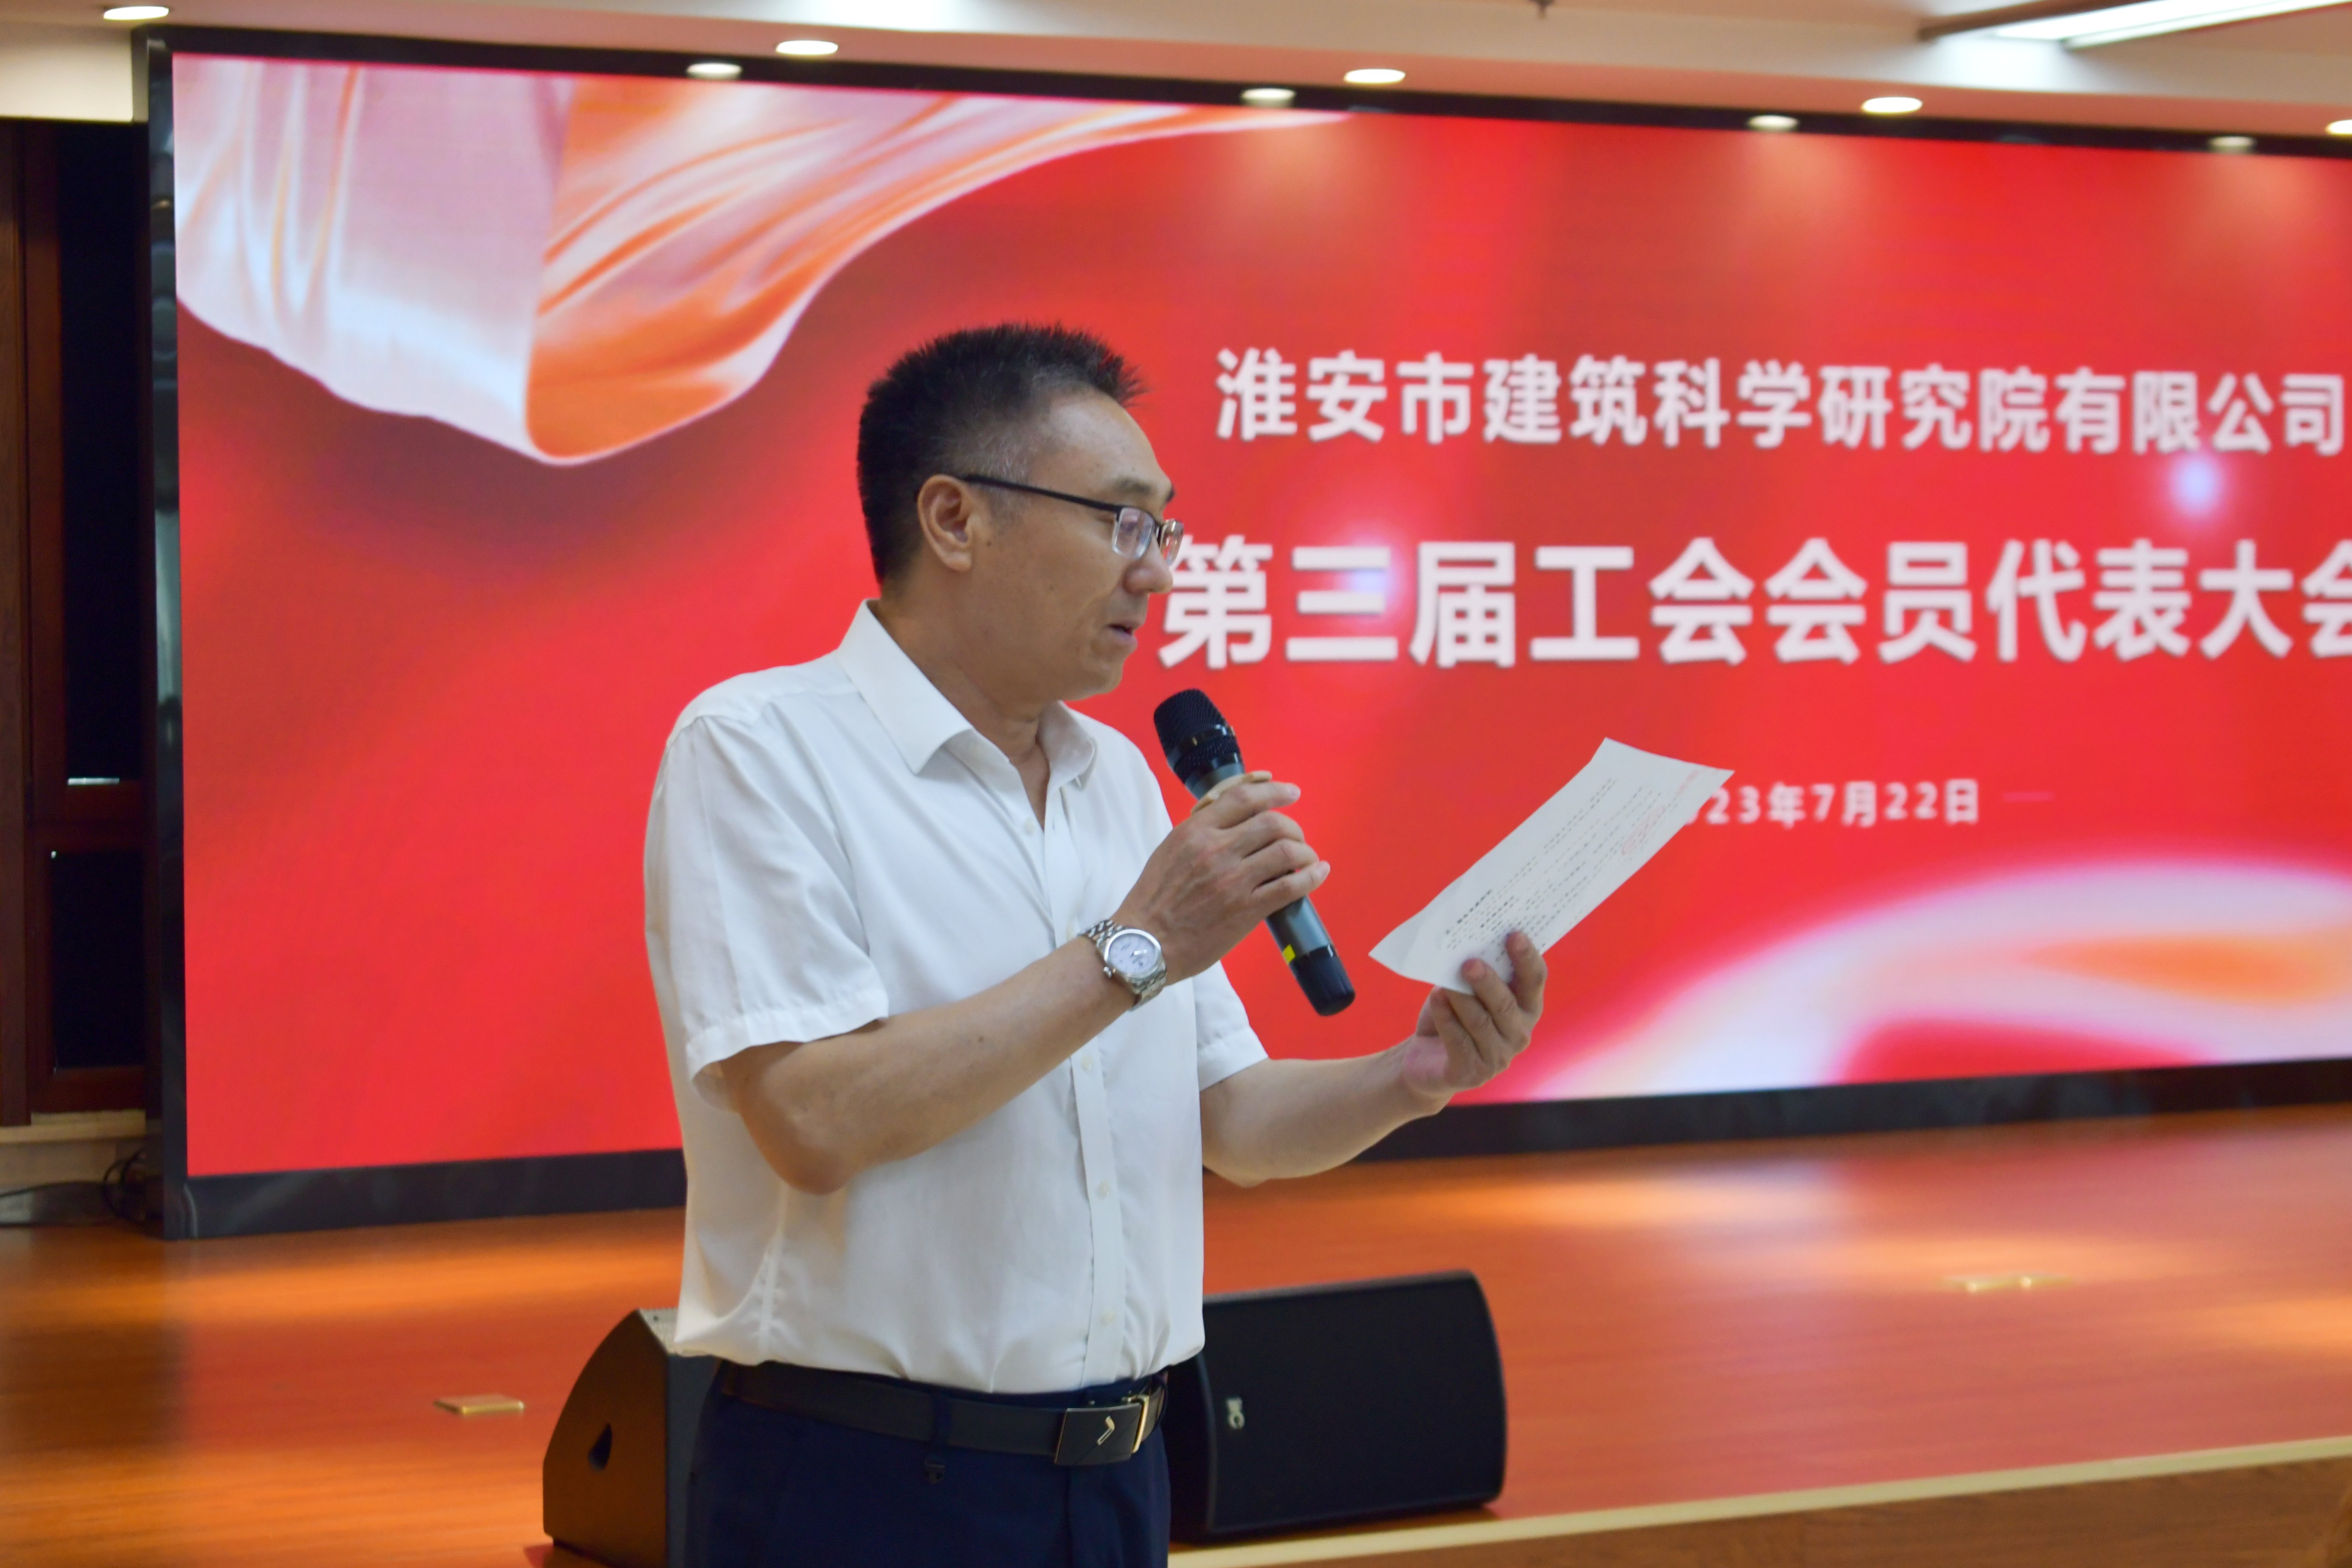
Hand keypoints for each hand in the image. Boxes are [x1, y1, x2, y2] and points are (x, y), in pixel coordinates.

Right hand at [1115, 776, 1328, 981]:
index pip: (1244, 797)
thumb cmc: (1154, 898)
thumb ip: (1202, 830)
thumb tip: (1238, 815)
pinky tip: (1318, 872)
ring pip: (1286, 850)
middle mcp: (1216, 849)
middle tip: (1296, 838)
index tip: (1290, 793)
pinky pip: (1290, 886)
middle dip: (1293, 827)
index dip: (1274, 791)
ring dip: (1305, 851)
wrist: (1144, 943)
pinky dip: (1311, 876)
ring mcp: (1233, 880)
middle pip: (1272, 822)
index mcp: (1195, 830)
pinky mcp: (1245, 910)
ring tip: (1307, 859)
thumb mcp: (1171, 849)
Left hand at [1397, 932, 1545, 1107]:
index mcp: (1526, 1008)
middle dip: (1488, 982)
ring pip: (1481, 1022)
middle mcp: (1519, 1034)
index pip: (1535, 980)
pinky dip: (1446, 1018)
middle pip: (1506, 1005)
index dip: (1526, 957)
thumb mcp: (1465, 989)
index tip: (1513, 933)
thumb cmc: (1451, 1014)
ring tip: (1445, 982)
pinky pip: (1459, 1041)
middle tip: (1469, 963)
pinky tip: (1436, 999)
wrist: (1426, 1059)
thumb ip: (1474, 970)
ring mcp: (1498, 1058)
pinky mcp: (1472, 1074)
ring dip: (1462, 1000)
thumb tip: (1467, 945)